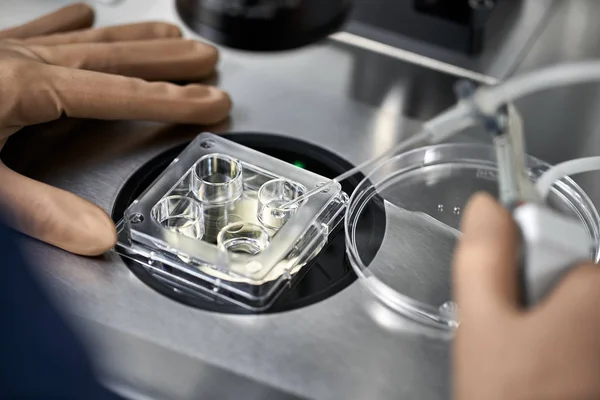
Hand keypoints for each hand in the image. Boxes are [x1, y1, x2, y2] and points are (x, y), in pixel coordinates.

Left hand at [0, 4, 230, 255]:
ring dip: (134, 38)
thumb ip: (39, 211)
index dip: (173, 100)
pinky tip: (84, 14)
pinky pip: (41, 30)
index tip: (213, 101)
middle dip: (168, 60)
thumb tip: (98, 236)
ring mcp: (3, 50)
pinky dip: (69, 24)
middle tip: (206, 58)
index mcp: (24, 88)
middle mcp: (19, 60)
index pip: (121, 95)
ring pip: (87, 40)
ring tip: (169, 33)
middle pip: (114, 58)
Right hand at [452, 193, 599, 398]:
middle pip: (570, 281)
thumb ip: (483, 256)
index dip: (522, 270)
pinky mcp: (597, 361)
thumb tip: (487, 206)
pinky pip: (580, 338)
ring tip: (531, 367)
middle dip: (540, 300)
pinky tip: (546, 376)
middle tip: (517, 342)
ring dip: (551, 328)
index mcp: (595, 290)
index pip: (555, 245)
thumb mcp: (481, 323)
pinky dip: (566, 350)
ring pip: (574, 312)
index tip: (509, 304)